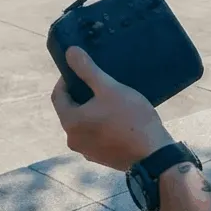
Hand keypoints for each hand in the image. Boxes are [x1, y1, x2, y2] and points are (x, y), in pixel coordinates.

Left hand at [51, 47, 172, 171]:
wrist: (153, 154)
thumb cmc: (131, 118)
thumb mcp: (109, 88)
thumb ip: (87, 70)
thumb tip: (69, 51)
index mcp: (70, 121)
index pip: (58, 95)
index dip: (66, 80)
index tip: (81, 70)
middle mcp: (73, 139)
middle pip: (70, 110)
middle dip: (80, 95)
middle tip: (99, 84)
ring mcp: (86, 151)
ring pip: (83, 124)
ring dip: (91, 111)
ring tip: (109, 100)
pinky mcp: (100, 158)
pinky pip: (94, 136)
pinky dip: (99, 125)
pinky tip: (116, 118)